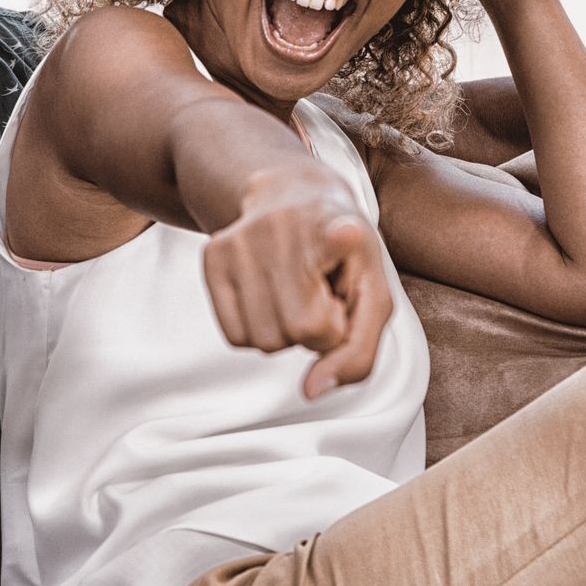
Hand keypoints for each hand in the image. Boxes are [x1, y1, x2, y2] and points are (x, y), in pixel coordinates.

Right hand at [201, 171, 393, 398]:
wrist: (291, 195)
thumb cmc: (342, 256)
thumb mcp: (372, 296)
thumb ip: (358, 352)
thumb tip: (312, 391)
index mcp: (339, 227)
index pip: (331, 268)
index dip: (339, 272)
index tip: (344, 240)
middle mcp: (285, 226)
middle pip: (299, 331)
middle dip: (317, 331)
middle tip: (321, 296)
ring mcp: (242, 238)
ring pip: (263, 341)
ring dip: (285, 333)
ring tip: (295, 293)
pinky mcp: (212, 253)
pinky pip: (235, 336)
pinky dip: (257, 330)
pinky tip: (270, 296)